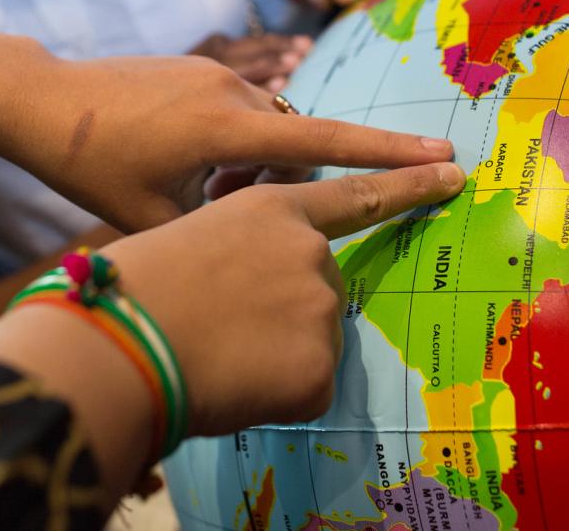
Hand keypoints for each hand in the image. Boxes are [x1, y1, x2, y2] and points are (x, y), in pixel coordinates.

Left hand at [0, 9, 456, 233]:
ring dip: (255, 162)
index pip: (330, 147)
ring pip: (270, 127)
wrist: (43, 101)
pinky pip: (243, 108)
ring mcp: (218, 73)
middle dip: (284, 180)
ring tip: (195, 185)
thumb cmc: (94, 166)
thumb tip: (266, 233)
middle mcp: (235, 92)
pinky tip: (184, 159)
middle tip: (222, 204)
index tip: (445, 160)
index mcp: (229, 128)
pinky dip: (234, 141)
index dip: (390, 158)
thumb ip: (227, 221)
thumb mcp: (161, 214)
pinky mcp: (202, 66)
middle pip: (297, 144)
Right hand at [111, 161, 464, 435]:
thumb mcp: (187, 242)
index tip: (453, 171)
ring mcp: (319, 307)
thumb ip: (241, 253)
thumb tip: (256, 290)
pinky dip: (273, 397)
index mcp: (270, 209)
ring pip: (310, 343)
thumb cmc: (129, 289)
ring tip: (214, 354)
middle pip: (317, 290)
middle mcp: (308, 251)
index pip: (354, 196)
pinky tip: (230, 384)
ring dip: (272, 356)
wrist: (114, 344)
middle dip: (281, 314)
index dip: (407, 184)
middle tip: (218, 328)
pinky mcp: (319, 365)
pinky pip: (305, 390)